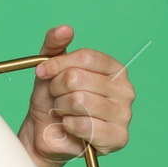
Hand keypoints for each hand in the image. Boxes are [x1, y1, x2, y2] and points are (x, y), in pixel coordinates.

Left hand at [16, 25, 134, 166]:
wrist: (44, 132)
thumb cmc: (52, 98)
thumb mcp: (49, 67)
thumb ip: (55, 44)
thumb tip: (65, 29)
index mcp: (114, 69)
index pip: (85, 57)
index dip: (58, 64)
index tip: (42, 72)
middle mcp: (125, 90)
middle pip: (78, 78)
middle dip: (57, 89)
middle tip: (57, 98)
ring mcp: (125, 114)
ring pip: (79, 101)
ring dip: (61, 107)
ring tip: (64, 112)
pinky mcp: (118, 137)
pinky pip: (83, 124)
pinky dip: (68, 125)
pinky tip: (71, 127)